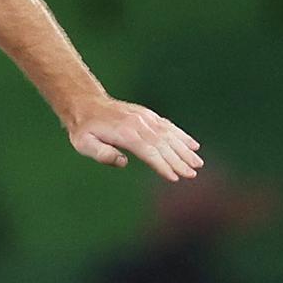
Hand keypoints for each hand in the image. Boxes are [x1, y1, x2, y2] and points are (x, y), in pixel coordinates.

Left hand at [66, 98, 202, 181]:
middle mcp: (138, 124)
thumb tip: (123, 162)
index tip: (175, 178)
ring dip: (185, 149)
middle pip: (163, 144)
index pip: (149, 152)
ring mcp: (145, 118)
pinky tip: (193, 145)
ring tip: (198, 163)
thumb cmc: (84, 129)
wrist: (86, 104)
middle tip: (193, 174)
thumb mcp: (84, 143)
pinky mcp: (147, 115)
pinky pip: (168, 125)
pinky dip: (181, 135)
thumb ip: (102, 153)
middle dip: (179, 160)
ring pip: (169, 135)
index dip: (163, 165)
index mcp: (125, 133)